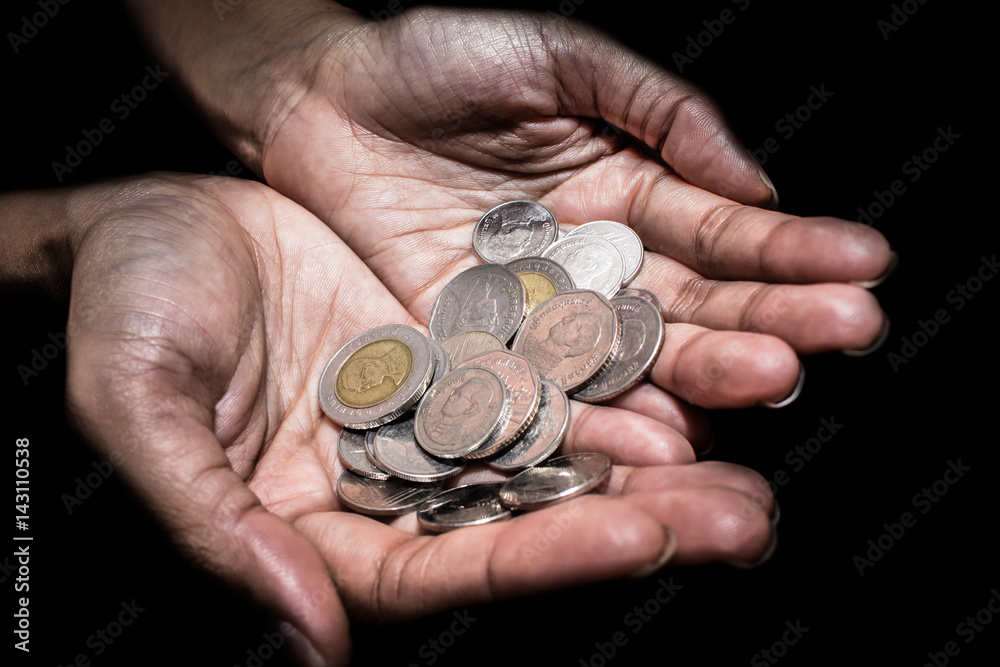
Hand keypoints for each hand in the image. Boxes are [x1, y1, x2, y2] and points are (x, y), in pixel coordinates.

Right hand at [61, 174, 775, 665]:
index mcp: (317, 525)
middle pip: (525, 521)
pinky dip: (612, 380)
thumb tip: (313, 637)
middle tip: (742, 518)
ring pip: (554, 450)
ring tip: (748, 462)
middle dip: (637, 521)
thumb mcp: (142, 408)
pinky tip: (686, 382)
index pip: (443, 567)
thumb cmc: (123, 310)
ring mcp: (427, 416)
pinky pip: (543, 371)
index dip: (541, 557)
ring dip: (653, 458)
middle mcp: (389, 482)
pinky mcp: (451, 352)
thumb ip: (216, 524)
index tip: (639, 535)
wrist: (149, 223)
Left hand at [123, 1, 891, 412]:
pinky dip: (597, 416)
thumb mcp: (557, 59)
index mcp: (627, 196)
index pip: (722, 233)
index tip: (864, 265)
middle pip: (694, 306)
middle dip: (770, 316)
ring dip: (702, 379)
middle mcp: (596, 270)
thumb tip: (755, 181)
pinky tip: (659, 437)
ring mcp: (539, 319)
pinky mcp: (474, 352)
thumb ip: (657, 112)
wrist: (318, 101)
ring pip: (632, 360)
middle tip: (845, 334)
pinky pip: (542, 390)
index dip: (792, 249)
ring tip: (771, 387)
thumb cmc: (435, 62)